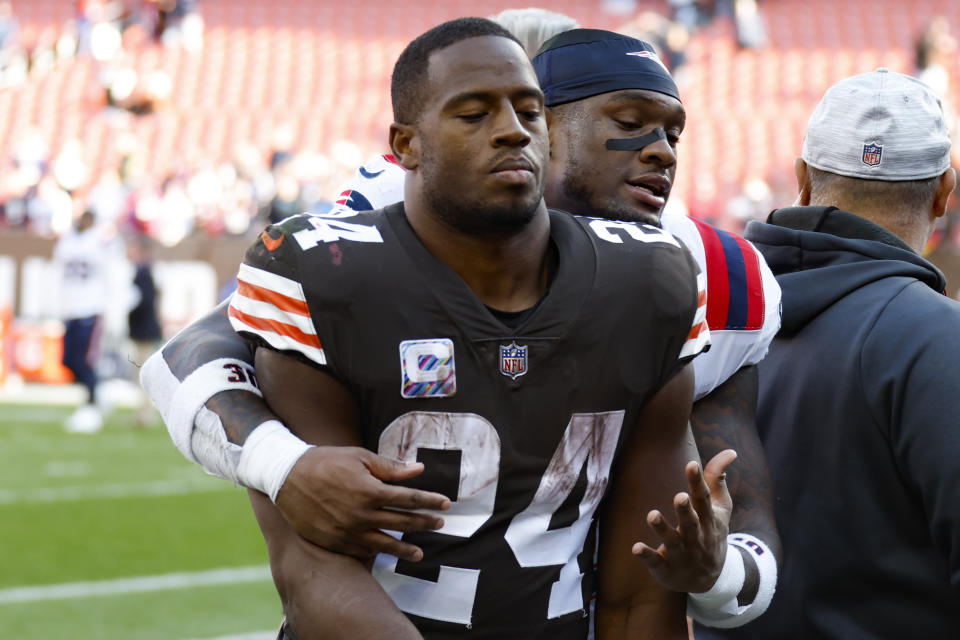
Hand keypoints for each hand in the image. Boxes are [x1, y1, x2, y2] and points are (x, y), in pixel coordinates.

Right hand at [275, 446, 450, 561]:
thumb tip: (419, 469)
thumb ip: (390, 467)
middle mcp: (362, 515)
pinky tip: (387, 552)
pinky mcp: (334, 541)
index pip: (410, 498)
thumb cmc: (326, 462)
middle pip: (402, 522)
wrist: (287, 477)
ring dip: (405, 548)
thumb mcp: (359, 457)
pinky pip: (362, 551)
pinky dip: (377, 552)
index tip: (446, 503)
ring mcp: (348, 531)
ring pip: (384, 544)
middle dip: (424, 522)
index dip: (430, 501)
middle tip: (440, 524)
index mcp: (370, 491)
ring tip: (420, 554)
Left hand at [631, 449, 736, 593]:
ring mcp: (681, 554)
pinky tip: (635, 547)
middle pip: (691, 523)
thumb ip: (717, 479)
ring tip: (652, 515)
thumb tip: (730, 451)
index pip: (704, 500)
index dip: (698, 482)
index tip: (691, 465)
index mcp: (709, 521)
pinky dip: (646, 555)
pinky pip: (655, 561)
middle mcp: (696, 537)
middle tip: (679, 496)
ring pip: (671, 541)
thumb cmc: (711, 533)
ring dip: (662, 529)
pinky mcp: (665, 567)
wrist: (710, 580)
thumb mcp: (719, 509)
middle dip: (685, 511)